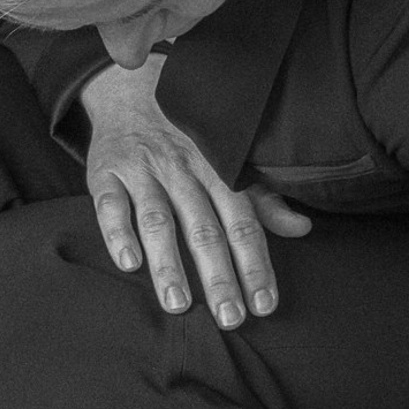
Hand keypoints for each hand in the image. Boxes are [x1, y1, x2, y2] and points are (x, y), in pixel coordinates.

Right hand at [80, 57, 312, 327]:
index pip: (244, 224)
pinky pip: (111, 205)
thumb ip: (263, 200)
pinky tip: (128, 263)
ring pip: (159, 221)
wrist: (131, 91)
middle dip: (219, 276)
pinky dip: (119, 233)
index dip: (255, 265)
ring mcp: (144, 171)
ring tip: (178, 305)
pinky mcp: (106, 171)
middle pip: (205, 229)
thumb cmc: (188, 137)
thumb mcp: (229, 161)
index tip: (264, 305)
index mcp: (220, 170)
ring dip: (169, 264)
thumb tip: (302, 229)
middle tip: (230, 318)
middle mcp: (185, 170)